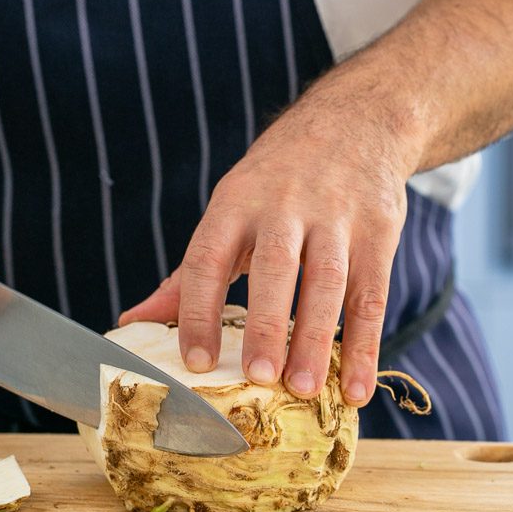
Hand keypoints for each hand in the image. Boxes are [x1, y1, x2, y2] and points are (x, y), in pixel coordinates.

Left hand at [119, 75, 420, 405]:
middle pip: (275, 269)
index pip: (208, 258)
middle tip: (258, 378)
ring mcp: (337, 217)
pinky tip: (356, 388)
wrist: (356, 120)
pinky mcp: (380, 231)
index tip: (195, 362)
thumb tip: (132, 323)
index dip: (198, 310)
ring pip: (328, 283)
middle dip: (267, 326)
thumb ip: (188, 275)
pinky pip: (372, 295)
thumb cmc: (277, 182)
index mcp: (235, 202)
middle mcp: (285, 205)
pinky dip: (366, 345)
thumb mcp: (229, 211)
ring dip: (317, 341)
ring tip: (306, 391)